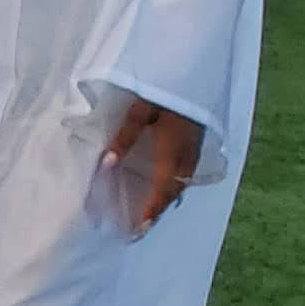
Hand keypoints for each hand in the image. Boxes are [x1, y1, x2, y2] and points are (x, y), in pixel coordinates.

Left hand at [103, 100, 201, 235]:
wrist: (196, 75)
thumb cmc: (165, 92)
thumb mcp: (139, 111)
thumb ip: (124, 138)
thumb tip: (108, 164)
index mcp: (173, 152)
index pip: (162, 191)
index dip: (150, 211)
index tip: (138, 229)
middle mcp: (187, 158)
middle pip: (172, 194)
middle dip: (155, 213)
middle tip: (138, 231)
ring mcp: (194, 153)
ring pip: (180, 186)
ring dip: (164, 202)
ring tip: (147, 217)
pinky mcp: (196, 146)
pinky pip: (184, 176)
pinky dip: (172, 189)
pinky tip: (162, 192)